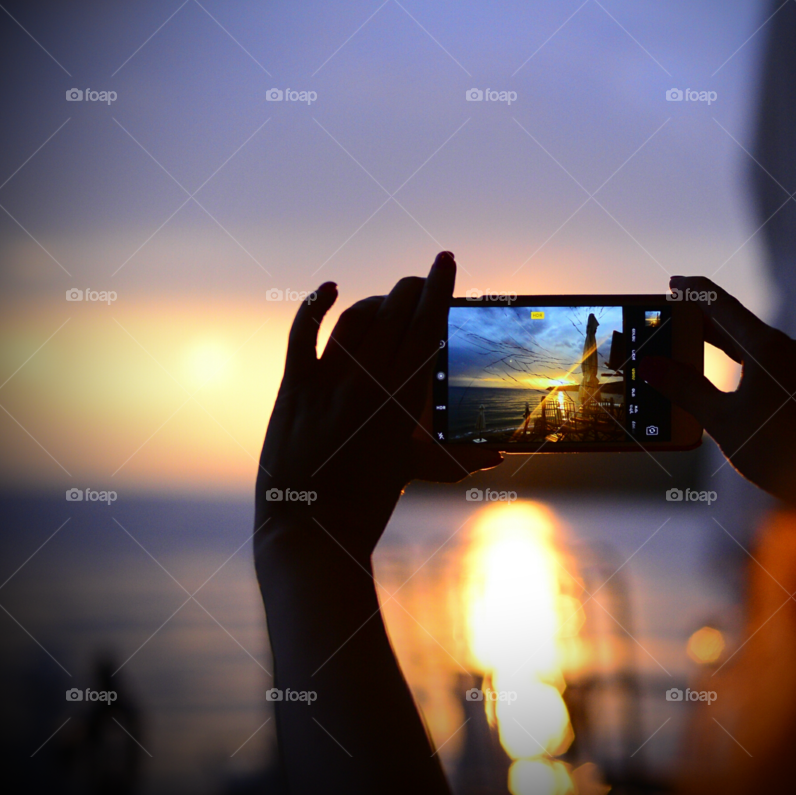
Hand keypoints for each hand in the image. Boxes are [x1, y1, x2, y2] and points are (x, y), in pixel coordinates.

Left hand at [254, 252, 500, 567]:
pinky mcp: (295, 389)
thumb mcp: (413, 471)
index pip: (427, 327)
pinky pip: (302, 333)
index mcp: (404, 401)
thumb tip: (500, 456)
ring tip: (388, 303)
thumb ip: (457, 455)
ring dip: (376, 301)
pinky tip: (328, 289)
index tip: (446, 260)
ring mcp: (329, 384)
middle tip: (422, 280)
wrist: (309, 534)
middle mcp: (369, 384)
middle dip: (413, 287)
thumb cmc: (366, 506)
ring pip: (357, 317)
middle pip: (395, 312)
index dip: (439, 287)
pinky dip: (315, 304)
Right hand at [638, 276, 795, 503]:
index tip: (673, 283)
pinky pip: (772, 367)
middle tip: (672, 325)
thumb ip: (685, 389)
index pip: (721, 304)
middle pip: (738, 326)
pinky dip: (744, 367)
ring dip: (723, 349)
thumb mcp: (724, 420)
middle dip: (702, 325)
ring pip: (756, 348)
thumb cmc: (783, 452)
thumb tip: (652, 367)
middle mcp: (791, 349)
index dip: (692, 292)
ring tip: (693, 356)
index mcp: (768, 347)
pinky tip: (729, 385)